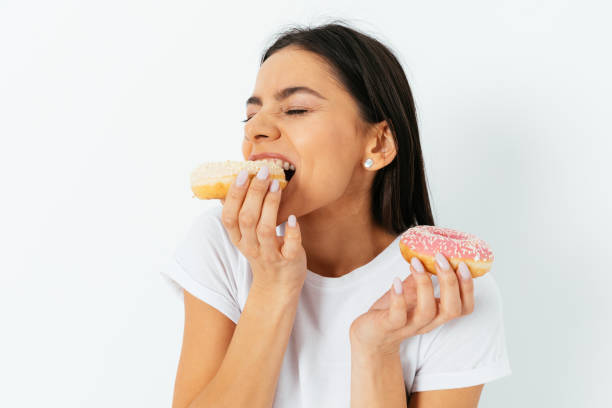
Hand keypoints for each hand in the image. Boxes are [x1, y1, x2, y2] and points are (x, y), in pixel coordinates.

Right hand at [220, 166, 306, 293]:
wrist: (278, 285)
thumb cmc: (264, 251)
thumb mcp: (246, 236)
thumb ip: (240, 212)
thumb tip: (231, 181)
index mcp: (238, 238)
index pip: (229, 216)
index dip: (234, 194)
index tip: (243, 173)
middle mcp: (251, 247)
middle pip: (247, 219)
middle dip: (254, 193)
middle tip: (264, 171)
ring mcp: (269, 255)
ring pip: (265, 230)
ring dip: (270, 206)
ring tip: (276, 185)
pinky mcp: (289, 260)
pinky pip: (290, 247)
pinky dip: (291, 232)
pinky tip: (293, 217)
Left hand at [349, 253, 473, 356]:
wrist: (369, 336)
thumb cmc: (392, 311)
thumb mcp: (410, 292)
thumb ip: (421, 277)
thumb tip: (429, 251)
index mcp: (437, 314)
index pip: (464, 307)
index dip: (468, 288)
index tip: (464, 264)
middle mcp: (427, 322)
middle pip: (452, 309)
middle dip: (451, 282)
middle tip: (441, 258)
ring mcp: (409, 326)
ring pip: (427, 311)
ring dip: (424, 284)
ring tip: (416, 263)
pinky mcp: (389, 327)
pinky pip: (397, 316)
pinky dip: (398, 298)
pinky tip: (396, 281)